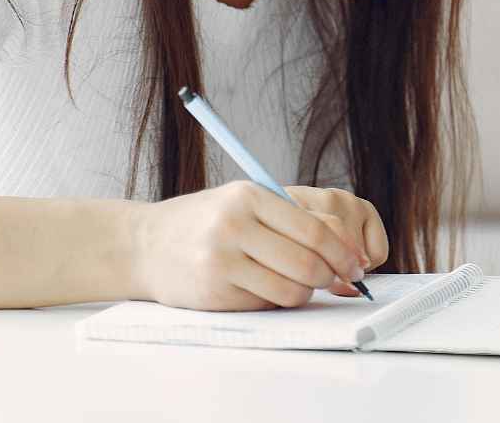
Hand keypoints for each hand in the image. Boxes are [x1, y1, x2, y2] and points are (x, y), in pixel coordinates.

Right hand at [130, 181, 373, 309]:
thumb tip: (346, 243)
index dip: (343, 252)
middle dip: (332, 277)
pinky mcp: (213, 293)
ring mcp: (221, 261)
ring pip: (290, 289)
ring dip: (305, 293)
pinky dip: (275, 300)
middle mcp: (234, 225)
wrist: (144, 244)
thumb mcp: (244, 203)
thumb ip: (292, 216)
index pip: (315, 229)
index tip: (355, 265)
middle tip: (339, 281)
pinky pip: (265, 304)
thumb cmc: (205, 222)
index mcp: (249, 196)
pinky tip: (264, 288)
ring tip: (301, 285)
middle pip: (307, 262)